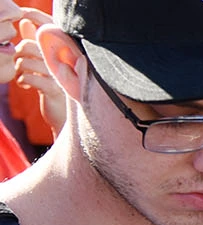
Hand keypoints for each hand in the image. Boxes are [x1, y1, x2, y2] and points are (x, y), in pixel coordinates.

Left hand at [15, 12, 62, 134]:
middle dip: (18, 54)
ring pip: (25, 62)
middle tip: (20, 63)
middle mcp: (64, 59)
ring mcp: (60, 74)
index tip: (22, 15)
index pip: (48, 25)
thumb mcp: (46, 61)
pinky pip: (29, 78)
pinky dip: (23, 80)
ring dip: (19, 69)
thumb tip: (26, 22)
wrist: (66, 113)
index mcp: (63, 49)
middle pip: (28, 45)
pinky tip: (26, 85)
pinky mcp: (54, 90)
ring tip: (23, 76)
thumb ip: (37, 42)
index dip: (35, 15)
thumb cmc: (55, 84)